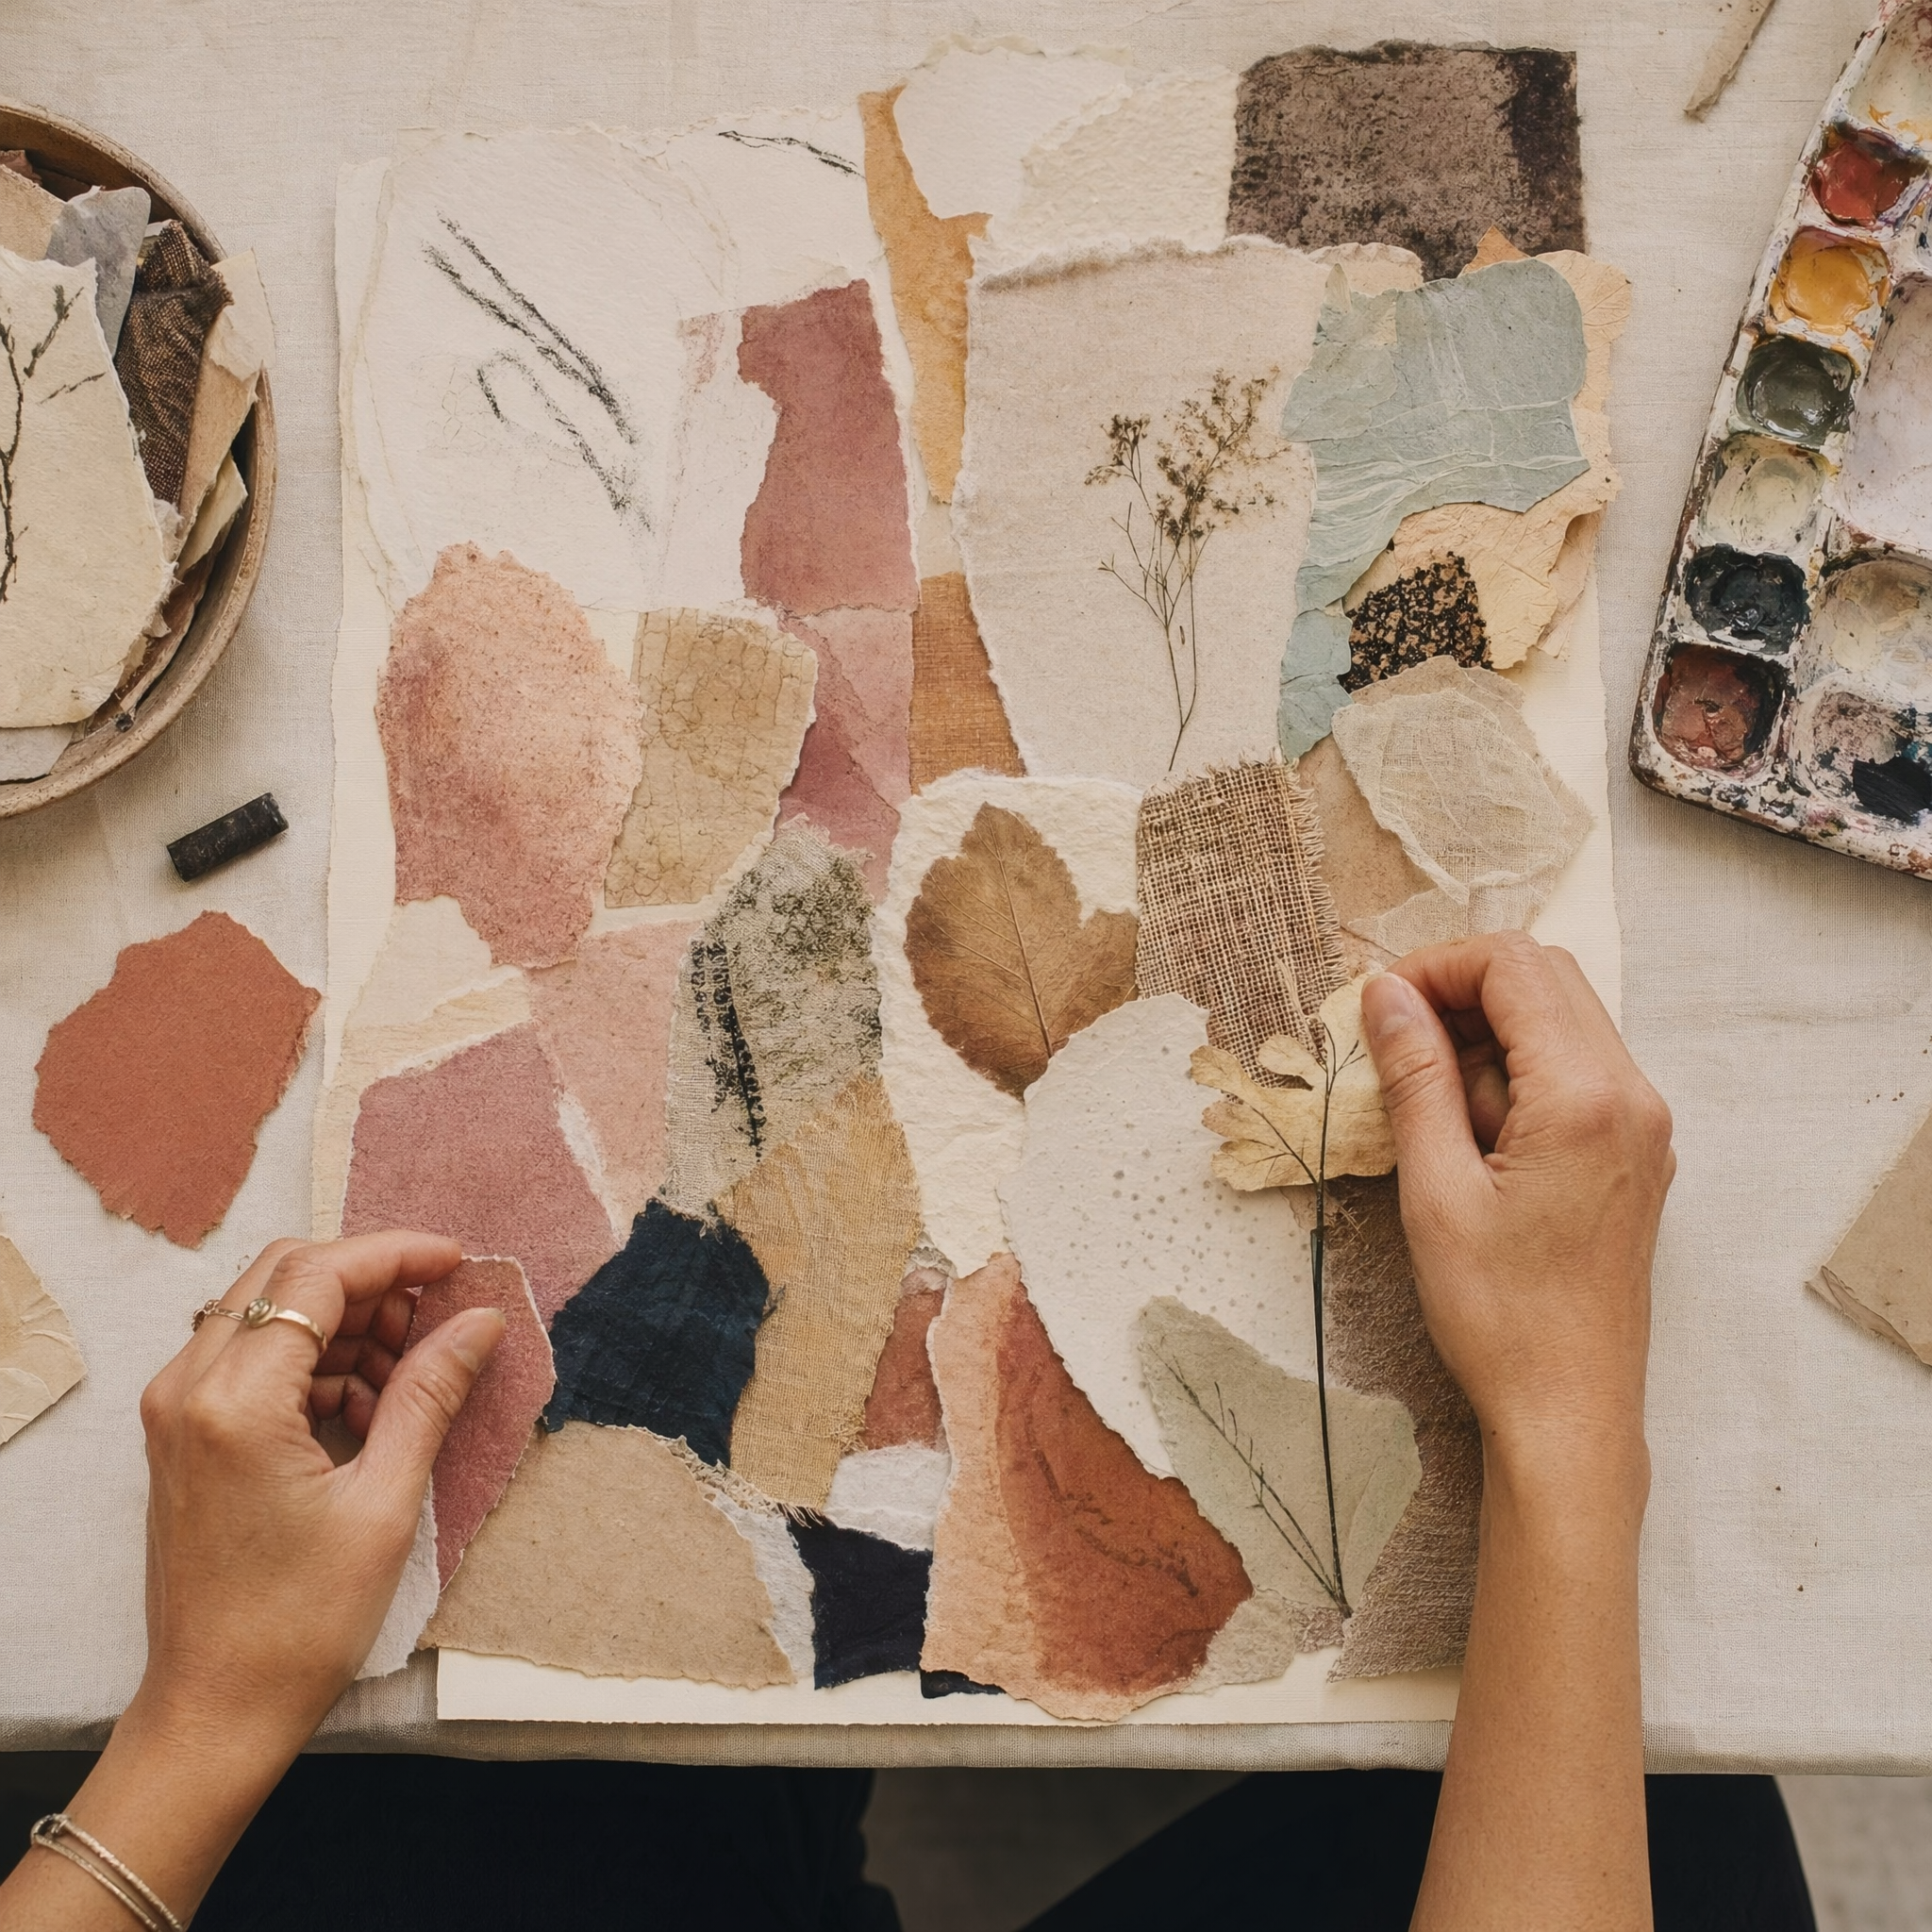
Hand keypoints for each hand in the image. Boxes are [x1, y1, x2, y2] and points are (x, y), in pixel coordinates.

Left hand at [0, 1232, 501, 1931]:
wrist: (215, 1711)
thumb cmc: (300, 1624)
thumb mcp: (385, 1503)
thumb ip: (428, 1394)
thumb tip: (478, 1321)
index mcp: (235, 1402)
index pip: (318, 1277)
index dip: (395, 1255)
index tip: (457, 1262)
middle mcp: (188, 1388)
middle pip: (285, 1277)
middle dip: (370, 1279)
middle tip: (438, 1314)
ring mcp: (177, 1410)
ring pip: (267, 1310)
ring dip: (344, 1322)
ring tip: (410, 1374)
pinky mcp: (183, 1434)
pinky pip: (250, 1356)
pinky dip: (314, 1360)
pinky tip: (367, 1407)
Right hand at [1359, 935, 1673, 1479]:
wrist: (1569, 1409)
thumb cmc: (1498, 1314)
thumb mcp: (1436, 1190)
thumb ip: (1416, 1077)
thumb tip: (1385, 994)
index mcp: (1586, 1097)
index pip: (1514, 965)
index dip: (1435, 966)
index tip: (1377, 1006)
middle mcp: (1632, 1095)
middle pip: (1545, 977)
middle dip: (1460, 988)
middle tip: (1392, 1039)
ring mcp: (1642, 1123)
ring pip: (1561, 1017)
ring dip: (1486, 1030)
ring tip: (1425, 1096)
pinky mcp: (1634, 1151)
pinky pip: (1576, 1068)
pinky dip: (1515, 1069)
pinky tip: (1467, 1125)